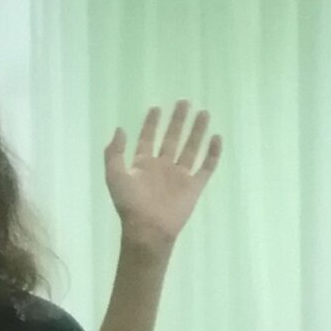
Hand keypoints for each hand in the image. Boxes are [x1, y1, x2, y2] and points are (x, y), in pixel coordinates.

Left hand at [104, 101, 222, 258]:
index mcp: (143, 164)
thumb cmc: (130, 204)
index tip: (156, 107)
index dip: (151, 123)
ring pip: (190, 148)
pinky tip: (217, 138)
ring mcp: (179, 176)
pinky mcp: (194, 187)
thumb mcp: (114, 175)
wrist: (148, 229)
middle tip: (184, 101)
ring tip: (203, 113)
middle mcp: (162, 167)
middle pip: (172, 138)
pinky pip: (206, 167)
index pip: (148, 138)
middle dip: (178, 120)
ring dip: (197, 131)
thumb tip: (120, 129)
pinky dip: (212, 153)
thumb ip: (114, 152)